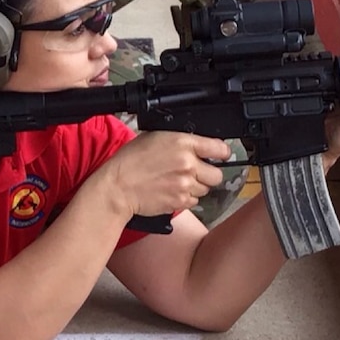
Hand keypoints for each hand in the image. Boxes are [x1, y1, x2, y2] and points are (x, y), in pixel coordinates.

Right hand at [95, 131, 228, 218]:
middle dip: (208, 174)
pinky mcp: (180, 202)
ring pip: (205, 189)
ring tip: (177, 183)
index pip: (219, 148)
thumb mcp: (154, 137)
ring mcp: (185, 185)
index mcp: (182, 143)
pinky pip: (194, 202)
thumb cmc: (130, 161)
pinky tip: (171, 192)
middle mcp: (188, 164)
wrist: (117, 187)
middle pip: (217, 174)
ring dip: (195, 187)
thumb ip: (179, 141)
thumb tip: (195, 145)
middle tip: (195, 173)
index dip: (222, 152)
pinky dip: (186, 198)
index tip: (221, 155)